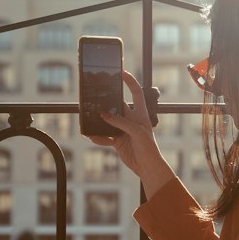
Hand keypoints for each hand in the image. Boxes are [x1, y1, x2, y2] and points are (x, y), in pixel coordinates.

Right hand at [90, 71, 174, 197]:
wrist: (147, 167)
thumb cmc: (148, 148)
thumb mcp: (136, 132)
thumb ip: (120, 122)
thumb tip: (104, 114)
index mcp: (140, 114)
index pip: (136, 93)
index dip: (130, 81)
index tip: (121, 72)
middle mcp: (131, 120)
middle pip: (116, 106)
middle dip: (106, 102)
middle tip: (95, 98)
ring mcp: (123, 130)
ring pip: (107, 121)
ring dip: (99, 122)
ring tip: (89, 120)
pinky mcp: (117, 140)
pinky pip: (104, 136)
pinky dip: (98, 137)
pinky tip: (92, 137)